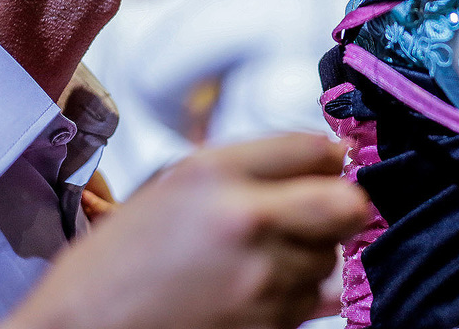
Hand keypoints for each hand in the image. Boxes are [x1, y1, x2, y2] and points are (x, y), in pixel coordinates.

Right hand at [0, 132, 368, 328]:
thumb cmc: (115, 263)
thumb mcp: (171, 186)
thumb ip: (245, 166)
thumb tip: (323, 158)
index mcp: (213, 175)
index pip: (311, 148)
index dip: (328, 155)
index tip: (330, 163)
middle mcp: (243, 221)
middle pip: (344, 204)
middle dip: (341, 204)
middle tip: (322, 209)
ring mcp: (259, 280)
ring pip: (329, 258)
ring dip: (311, 254)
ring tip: (262, 258)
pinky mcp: (267, 326)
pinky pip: (311, 302)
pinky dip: (295, 295)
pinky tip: (254, 289)